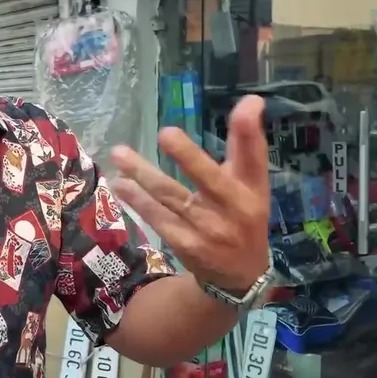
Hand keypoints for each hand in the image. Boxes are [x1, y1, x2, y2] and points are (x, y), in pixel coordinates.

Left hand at [110, 95, 271, 292]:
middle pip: (210, 178)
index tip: (249, 103)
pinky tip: (121, 184)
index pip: (255, 157)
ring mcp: (209, 229)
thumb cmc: (242, 216)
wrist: (240, 276)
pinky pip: (158, 218)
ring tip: (120, 155)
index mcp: (253, 188)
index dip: (250, 132)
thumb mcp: (251, 184)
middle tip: (166, 133)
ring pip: (172, 197)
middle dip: (188, 156)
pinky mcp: (186, 245)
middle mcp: (234, 208)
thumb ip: (246, 144)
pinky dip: (138, 201)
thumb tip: (250, 101)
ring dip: (143, 175)